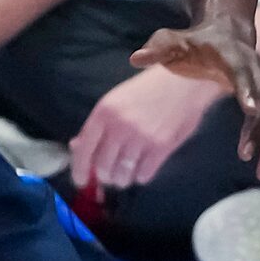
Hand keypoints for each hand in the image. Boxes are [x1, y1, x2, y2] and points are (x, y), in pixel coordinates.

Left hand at [69, 65, 223, 192]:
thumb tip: (77, 146)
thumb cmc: (147, 89)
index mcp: (104, 112)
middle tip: (111, 172)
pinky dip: (141, 175)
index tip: (81, 180)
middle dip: (105, 175)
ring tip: (128, 170)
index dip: (80, 170)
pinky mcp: (161, 147)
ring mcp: (141, 138)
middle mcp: (120, 126)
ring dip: (123, 178)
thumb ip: (98, 125)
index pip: (84, 149)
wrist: (182, 80)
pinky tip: (145, 164)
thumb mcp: (116, 100)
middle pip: (103, 168)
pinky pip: (143, 176)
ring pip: (122, 176)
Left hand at [130, 17, 259, 179]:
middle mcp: (257, 66)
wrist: (227, 31)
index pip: (243, 70)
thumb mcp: (171, 41)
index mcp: (232, 53)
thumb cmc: (194, 42)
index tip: (250, 112)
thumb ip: (156, 49)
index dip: (248, 89)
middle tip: (247, 157)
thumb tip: (136, 58)